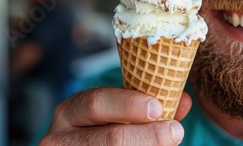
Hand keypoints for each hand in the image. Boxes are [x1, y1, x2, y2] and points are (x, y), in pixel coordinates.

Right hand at [39, 87, 191, 144]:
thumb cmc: (105, 131)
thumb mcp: (119, 116)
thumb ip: (148, 108)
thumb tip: (183, 100)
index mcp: (70, 112)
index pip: (96, 102)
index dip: (129, 104)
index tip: (158, 108)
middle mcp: (59, 138)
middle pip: (110, 137)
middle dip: (147, 135)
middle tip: (175, 132)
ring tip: (170, 143)